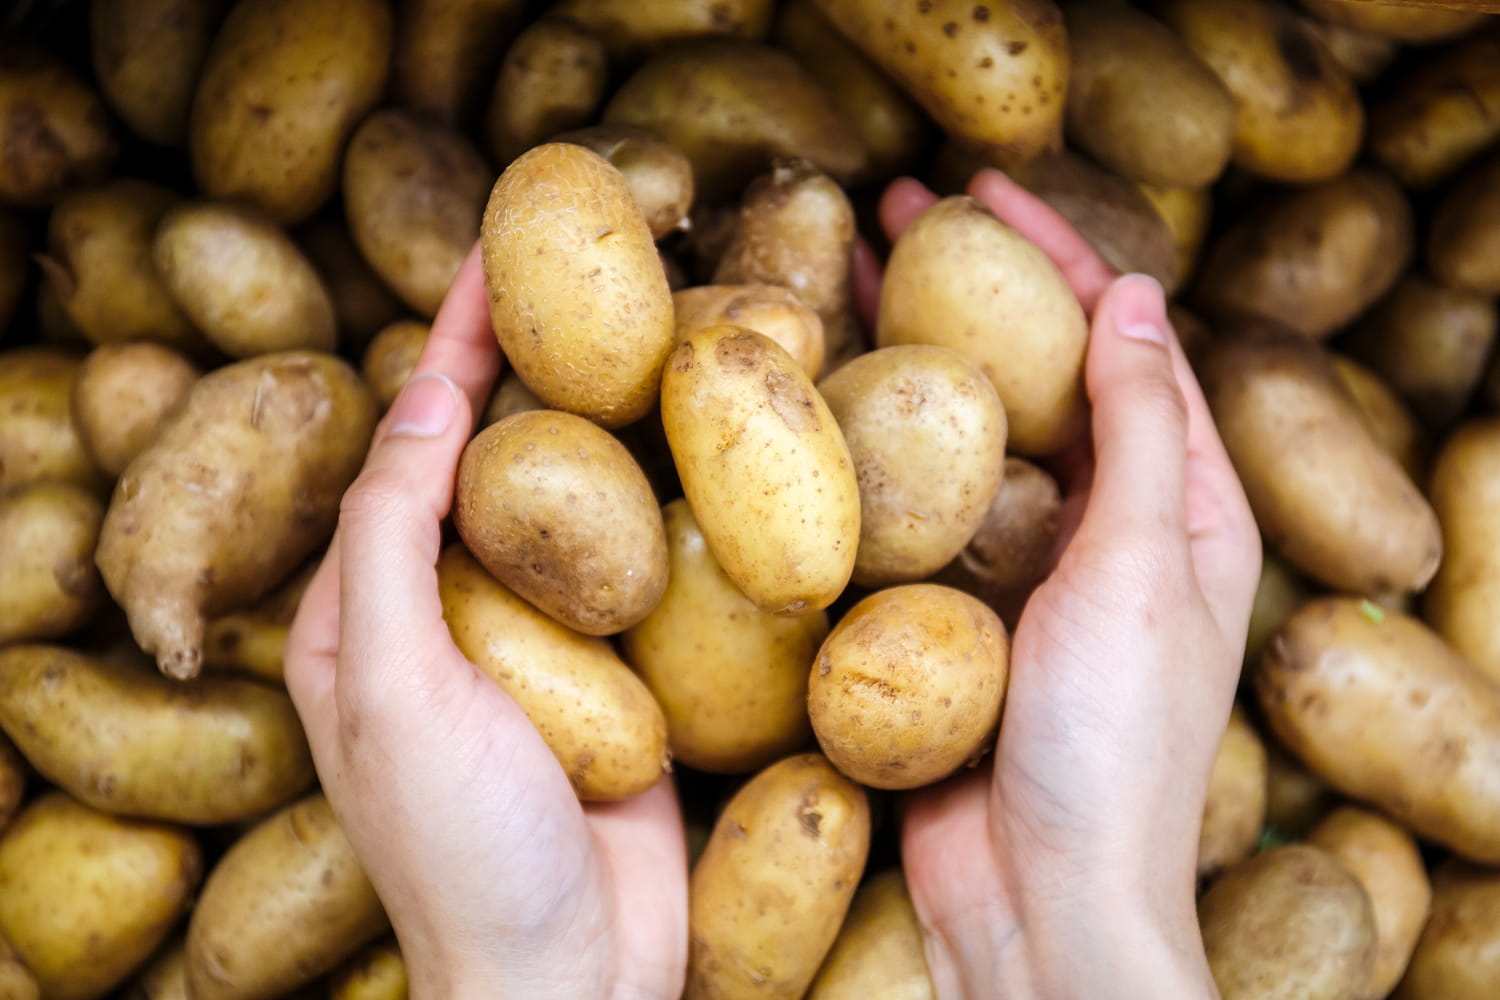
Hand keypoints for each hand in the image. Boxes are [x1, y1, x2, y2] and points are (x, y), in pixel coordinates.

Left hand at [284, 247, 686, 999]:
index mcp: (373, 613)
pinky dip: (676, 508)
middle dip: (540, 364)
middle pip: (499, 461)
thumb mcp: (395, 688)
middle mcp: (457, 616)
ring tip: (669, 333)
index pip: (409, 445)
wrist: (573, 984)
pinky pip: (648, 574)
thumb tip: (421, 399)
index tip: (496, 252)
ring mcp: (548, 649)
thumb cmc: (463, 854)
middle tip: (601, 269)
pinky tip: (716, 452)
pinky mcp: (627, 680)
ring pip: (583, 509)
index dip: (448, 344)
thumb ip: (394, 543)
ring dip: (618, 424)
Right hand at [856, 172, 1259, 997]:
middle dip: (969, 292)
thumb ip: (1140, 429)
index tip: (986, 191)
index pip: (1123, 346)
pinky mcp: (947, 626)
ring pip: (961, 441)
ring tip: (839, 290)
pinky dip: (868, 459)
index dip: (1061, 255)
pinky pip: (908, 518)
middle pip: (1032, 380)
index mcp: (1178, 509)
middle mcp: (1101, 534)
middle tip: (889, 218)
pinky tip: (812, 419)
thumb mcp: (1146, 566)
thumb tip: (1137, 291)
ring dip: (907, 364)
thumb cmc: (1114, 747)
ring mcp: (1018, 581)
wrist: (1041, 907)